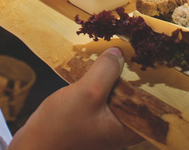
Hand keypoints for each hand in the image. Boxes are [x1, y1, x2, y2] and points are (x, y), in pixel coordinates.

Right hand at [9, 47, 142, 149]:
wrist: (32, 147)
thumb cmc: (59, 128)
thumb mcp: (86, 92)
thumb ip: (106, 71)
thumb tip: (120, 53)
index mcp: (129, 129)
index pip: (154, 103)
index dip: (156, 81)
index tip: (154, 58)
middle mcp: (122, 128)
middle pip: (137, 96)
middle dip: (135, 74)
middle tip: (135, 49)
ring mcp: (107, 124)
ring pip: (120, 94)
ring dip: (117, 76)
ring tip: (118, 53)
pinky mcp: (93, 119)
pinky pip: (105, 97)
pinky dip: (103, 82)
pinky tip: (98, 67)